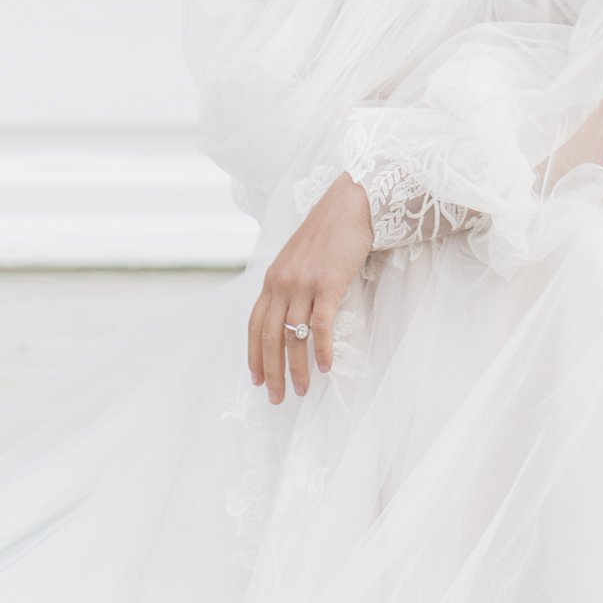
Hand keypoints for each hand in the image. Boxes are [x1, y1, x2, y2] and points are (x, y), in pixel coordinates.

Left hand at [247, 175, 374, 403]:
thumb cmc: (328, 234)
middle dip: (271, 371)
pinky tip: (326, 366)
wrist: (349, 205)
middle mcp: (282, 283)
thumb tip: (290, 317)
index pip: (255, 325)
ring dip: (296, 367)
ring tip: (303, 390)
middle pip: (270, 337)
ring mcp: (304, 283)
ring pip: (294, 335)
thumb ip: (289, 286)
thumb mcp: (297, 260)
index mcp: (272, 279)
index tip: (256, 379)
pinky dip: (322, 348)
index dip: (253, 355)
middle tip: (277, 397)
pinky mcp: (328, 283)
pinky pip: (321, 323)